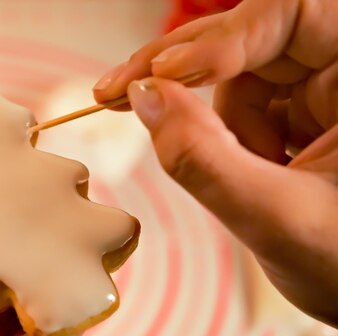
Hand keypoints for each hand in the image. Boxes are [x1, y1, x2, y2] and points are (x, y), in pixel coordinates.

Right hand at [93, 0, 337, 326]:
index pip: (291, 18)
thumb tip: (144, 99)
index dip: (222, 37)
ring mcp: (315, 99)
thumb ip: (204, 160)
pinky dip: (214, 139)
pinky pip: (233, 110)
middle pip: (248, 39)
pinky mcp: (291, 122)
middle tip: (115, 92)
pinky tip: (238, 175)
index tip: (165, 74)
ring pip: (233, 80)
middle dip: (179, 67)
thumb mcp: (276, 219)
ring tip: (240, 180)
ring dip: (210, 125)